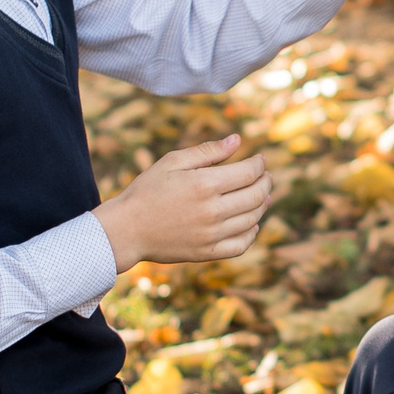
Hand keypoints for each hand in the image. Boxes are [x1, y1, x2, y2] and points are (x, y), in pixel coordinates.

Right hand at [95, 134, 273, 269]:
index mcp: (205, 184)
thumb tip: (238, 140)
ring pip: (252, 219)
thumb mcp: (173, 162)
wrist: (126, 229)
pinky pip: (241, 245)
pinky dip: (252, 233)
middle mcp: (213, 211)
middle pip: (256, 196)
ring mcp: (212, 234)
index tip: (261, 160)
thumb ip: (208, 151)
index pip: (249, 173)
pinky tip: (251, 224)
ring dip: (262, 205)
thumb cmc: (147, 191)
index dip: (260, 165)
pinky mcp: (208, 253)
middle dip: (266, 182)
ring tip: (262, 196)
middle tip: (266, 176)